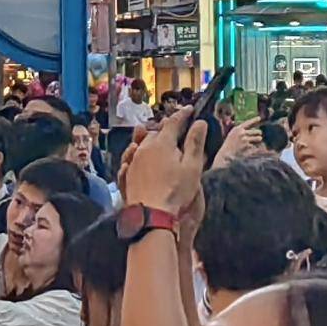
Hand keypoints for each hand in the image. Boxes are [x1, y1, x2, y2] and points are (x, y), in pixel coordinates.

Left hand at [114, 103, 211, 220]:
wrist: (150, 215)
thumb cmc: (175, 191)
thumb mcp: (192, 167)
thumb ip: (195, 143)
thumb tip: (200, 122)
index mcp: (162, 143)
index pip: (173, 122)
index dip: (183, 114)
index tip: (191, 109)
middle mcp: (144, 147)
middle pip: (156, 131)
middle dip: (166, 126)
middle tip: (175, 125)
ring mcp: (133, 161)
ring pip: (141, 143)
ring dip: (150, 138)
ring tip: (155, 137)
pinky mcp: (126, 175)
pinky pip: (131, 157)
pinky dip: (137, 152)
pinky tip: (137, 155)